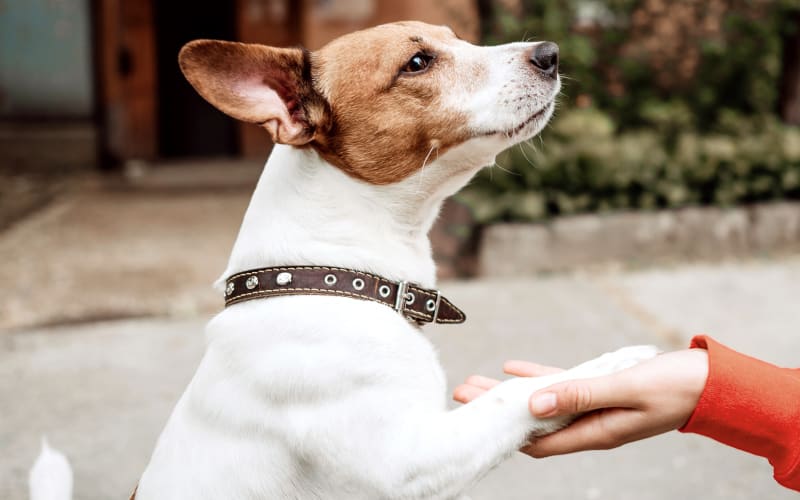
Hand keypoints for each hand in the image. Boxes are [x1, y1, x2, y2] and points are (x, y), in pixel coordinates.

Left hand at [453, 349, 707, 457]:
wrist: (710, 382)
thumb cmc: (674, 387)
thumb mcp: (625, 389)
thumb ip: (580, 395)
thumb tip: (534, 404)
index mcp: (595, 432)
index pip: (538, 441)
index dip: (505, 432)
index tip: (474, 418)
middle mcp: (590, 425)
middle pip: (532, 421)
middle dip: (497, 409)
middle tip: (462, 394)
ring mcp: (595, 409)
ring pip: (543, 402)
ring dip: (511, 393)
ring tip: (478, 383)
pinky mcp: (602, 391)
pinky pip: (562, 387)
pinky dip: (539, 378)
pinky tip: (514, 369)